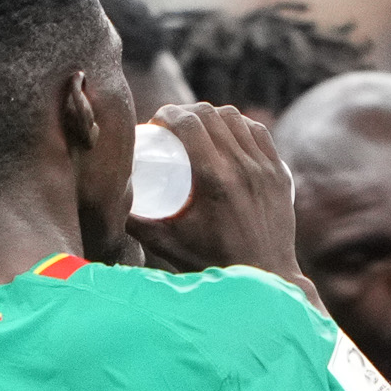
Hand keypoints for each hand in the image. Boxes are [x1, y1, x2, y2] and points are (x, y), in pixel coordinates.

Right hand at [136, 104, 302, 279]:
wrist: (264, 278)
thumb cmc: (212, 264)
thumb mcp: (166, 243)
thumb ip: (135, 222)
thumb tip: (111, 200)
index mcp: (215, 179)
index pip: (189, 123)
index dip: (168, 114)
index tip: (157, 124)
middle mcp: (243, 167)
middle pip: (211, 115)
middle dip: (187, 112)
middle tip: (173, 126)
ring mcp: (265, 168)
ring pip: (236, 119)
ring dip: (213, 116)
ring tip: (199, 128)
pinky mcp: (279, 173)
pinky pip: (259, 133)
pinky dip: (240, 125)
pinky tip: (228, 132)